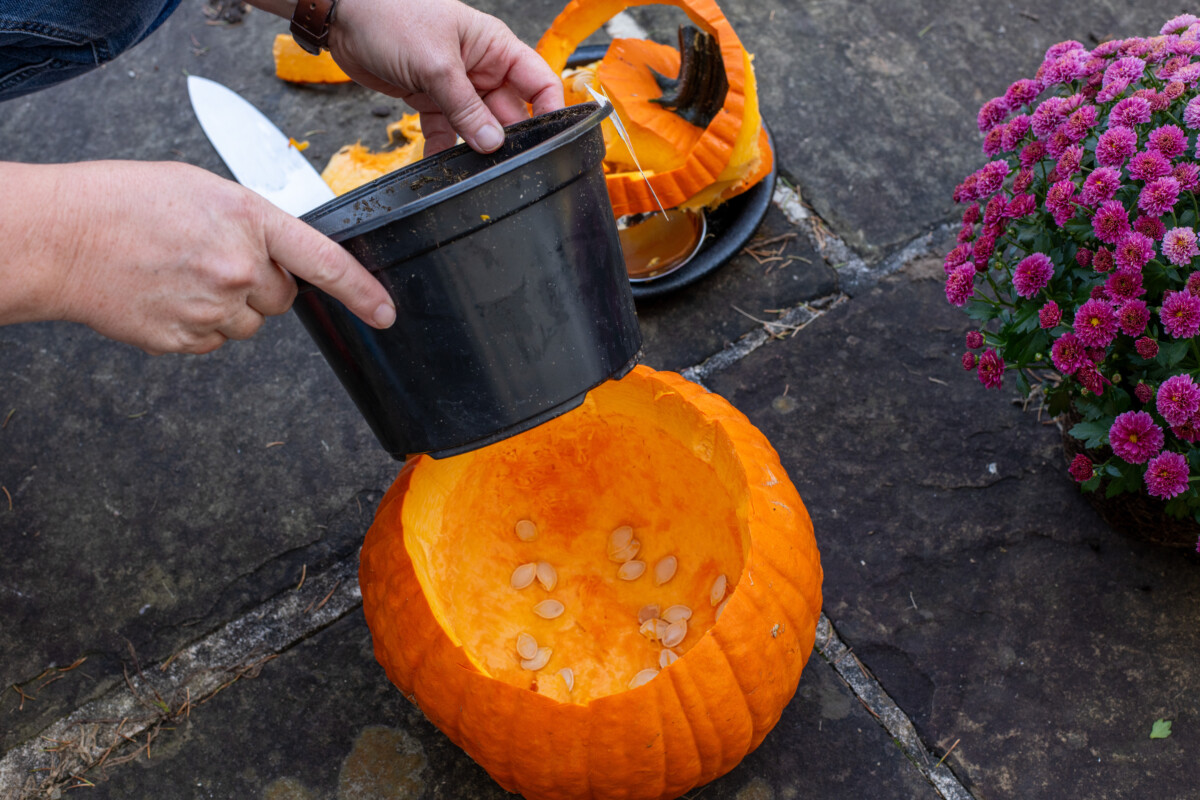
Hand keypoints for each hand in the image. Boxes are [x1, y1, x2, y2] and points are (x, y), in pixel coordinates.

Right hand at [0, 160, 394, 354]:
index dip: (363, 292)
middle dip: (261, 284)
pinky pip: (215, 340)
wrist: (60, 237)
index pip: (326, 262)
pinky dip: (199, 324)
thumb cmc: (123, 202)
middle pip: (284, 297)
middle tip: (215, 260)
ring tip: (183, 275)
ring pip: (250, 323)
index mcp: (249, 219)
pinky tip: (168, 295)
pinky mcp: (186, 339)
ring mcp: (213, 307)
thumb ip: (252, 223)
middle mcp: (238, 267)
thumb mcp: (204, 190)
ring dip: (230, 306)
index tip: (385, 312)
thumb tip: (280, 253)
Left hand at [326, 0, 563, 153]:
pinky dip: (444, 147)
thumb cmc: (391, 16)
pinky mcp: (430, 98)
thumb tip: (493, 143)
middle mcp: (480, 67)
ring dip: (474, 147)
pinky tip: (440, 162)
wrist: (343, 17)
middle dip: (505, 138)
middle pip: (509, 111)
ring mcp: (455, 85)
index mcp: (494, 47)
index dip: (549, 111)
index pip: (538, 82)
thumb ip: (466, 109)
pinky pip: (447, 130)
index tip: (550, 140)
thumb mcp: (436, 65)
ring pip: (477, 125)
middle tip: (501, 163)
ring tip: (471, 167)